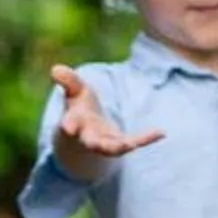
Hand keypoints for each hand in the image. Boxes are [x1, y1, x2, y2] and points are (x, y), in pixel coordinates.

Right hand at [48, 65, 164, 180]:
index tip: (67, 127)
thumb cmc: (80, 109)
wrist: (86, 135)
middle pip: (91, 143)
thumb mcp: (75, 92)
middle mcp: (88, 137)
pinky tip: (161, 133)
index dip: (69, 125)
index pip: (70, 125)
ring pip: (112, 149)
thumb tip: (55, 69)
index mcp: (75, 123)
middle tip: (105, 145)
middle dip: (96, 143)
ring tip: (131, 144)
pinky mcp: (120, 144)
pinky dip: (146, 139)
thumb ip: (68, 81)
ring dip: (120, 146)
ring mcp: (105, 143)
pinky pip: (134, 142)